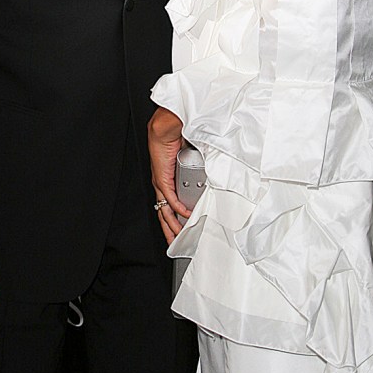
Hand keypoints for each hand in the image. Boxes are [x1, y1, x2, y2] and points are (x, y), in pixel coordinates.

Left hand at [147, 107, 187, 244]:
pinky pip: (171, 198)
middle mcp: (161, 184)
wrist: (165, 130)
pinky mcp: (162, 178)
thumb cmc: (175, 139)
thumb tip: (211, 174)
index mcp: (165, 180)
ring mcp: (161, 183)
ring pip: (164, 210)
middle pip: (163, 213)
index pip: (167, 205)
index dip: (172, 219)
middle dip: (169, 230)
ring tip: (180, 236)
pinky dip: (179, 209)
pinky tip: (185, 216)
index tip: (179, 230)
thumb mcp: (188, 160)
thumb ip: (197, 170)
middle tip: (175, 243)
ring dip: (173, 225)